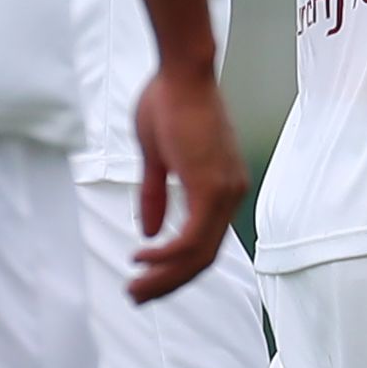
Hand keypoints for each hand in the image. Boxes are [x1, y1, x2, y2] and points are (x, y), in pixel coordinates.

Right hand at [127, 64, 249, 302]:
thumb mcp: (157, 157)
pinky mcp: (211, 188)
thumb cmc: (168, 100)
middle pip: (203, 258)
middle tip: (137, 297)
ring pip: (198, 255)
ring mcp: (225, 192)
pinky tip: (141, 256)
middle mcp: (231, 194)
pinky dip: (166, 255)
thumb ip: (155, 195)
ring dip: (164, 276)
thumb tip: (149, 233)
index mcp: (222, 187)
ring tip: (135, 288)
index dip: (175, 268)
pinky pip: (191, 239)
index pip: (204, 244)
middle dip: (168, 283)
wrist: (182, 70)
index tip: (146, 279)